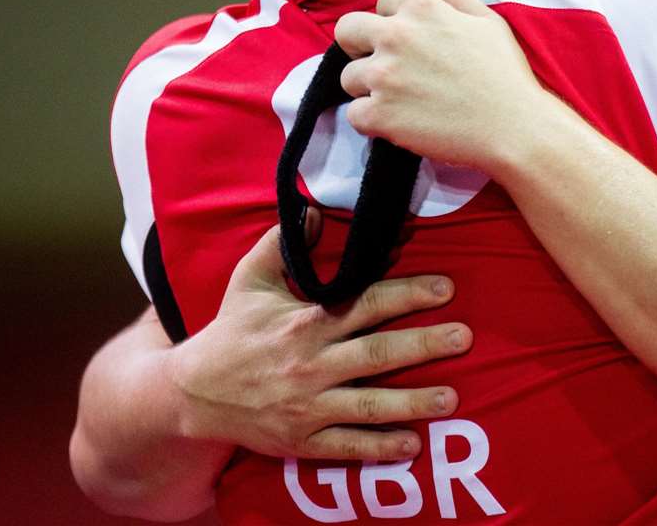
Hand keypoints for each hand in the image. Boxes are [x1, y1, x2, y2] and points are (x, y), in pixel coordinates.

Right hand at [168, 221, 471, 460]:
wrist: (192, 393)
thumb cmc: (229, 331)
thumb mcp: (249, 279)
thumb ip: (282, 242)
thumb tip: (312, 208)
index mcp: (304, 323)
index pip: (364, 304)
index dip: (406, 294)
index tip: (445, 288)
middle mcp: (311, 365)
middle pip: (377, 353)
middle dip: (423, 344)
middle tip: (464, 337)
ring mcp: (308, 407)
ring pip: (369, 404)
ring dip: (413, 402)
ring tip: (452, 398)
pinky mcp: (302, 441)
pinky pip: (346, 446)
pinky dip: (379, 447)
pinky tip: (411, 445)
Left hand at [334, 0, 558, 175]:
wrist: (513, 126)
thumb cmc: (505, 73)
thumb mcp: (488, 19)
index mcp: (421, 9)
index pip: (383, 1)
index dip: (393, 20)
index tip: (406, 41)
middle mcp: (395, 36)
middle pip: (347, 30)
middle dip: (360, 45)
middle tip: (384, 65)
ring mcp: (383, 76)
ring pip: (348, 77)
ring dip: (369, 87)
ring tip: (400, 100)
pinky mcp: (378, 114)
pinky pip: (354, 114)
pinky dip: (371, 120)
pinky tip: (397, 122)